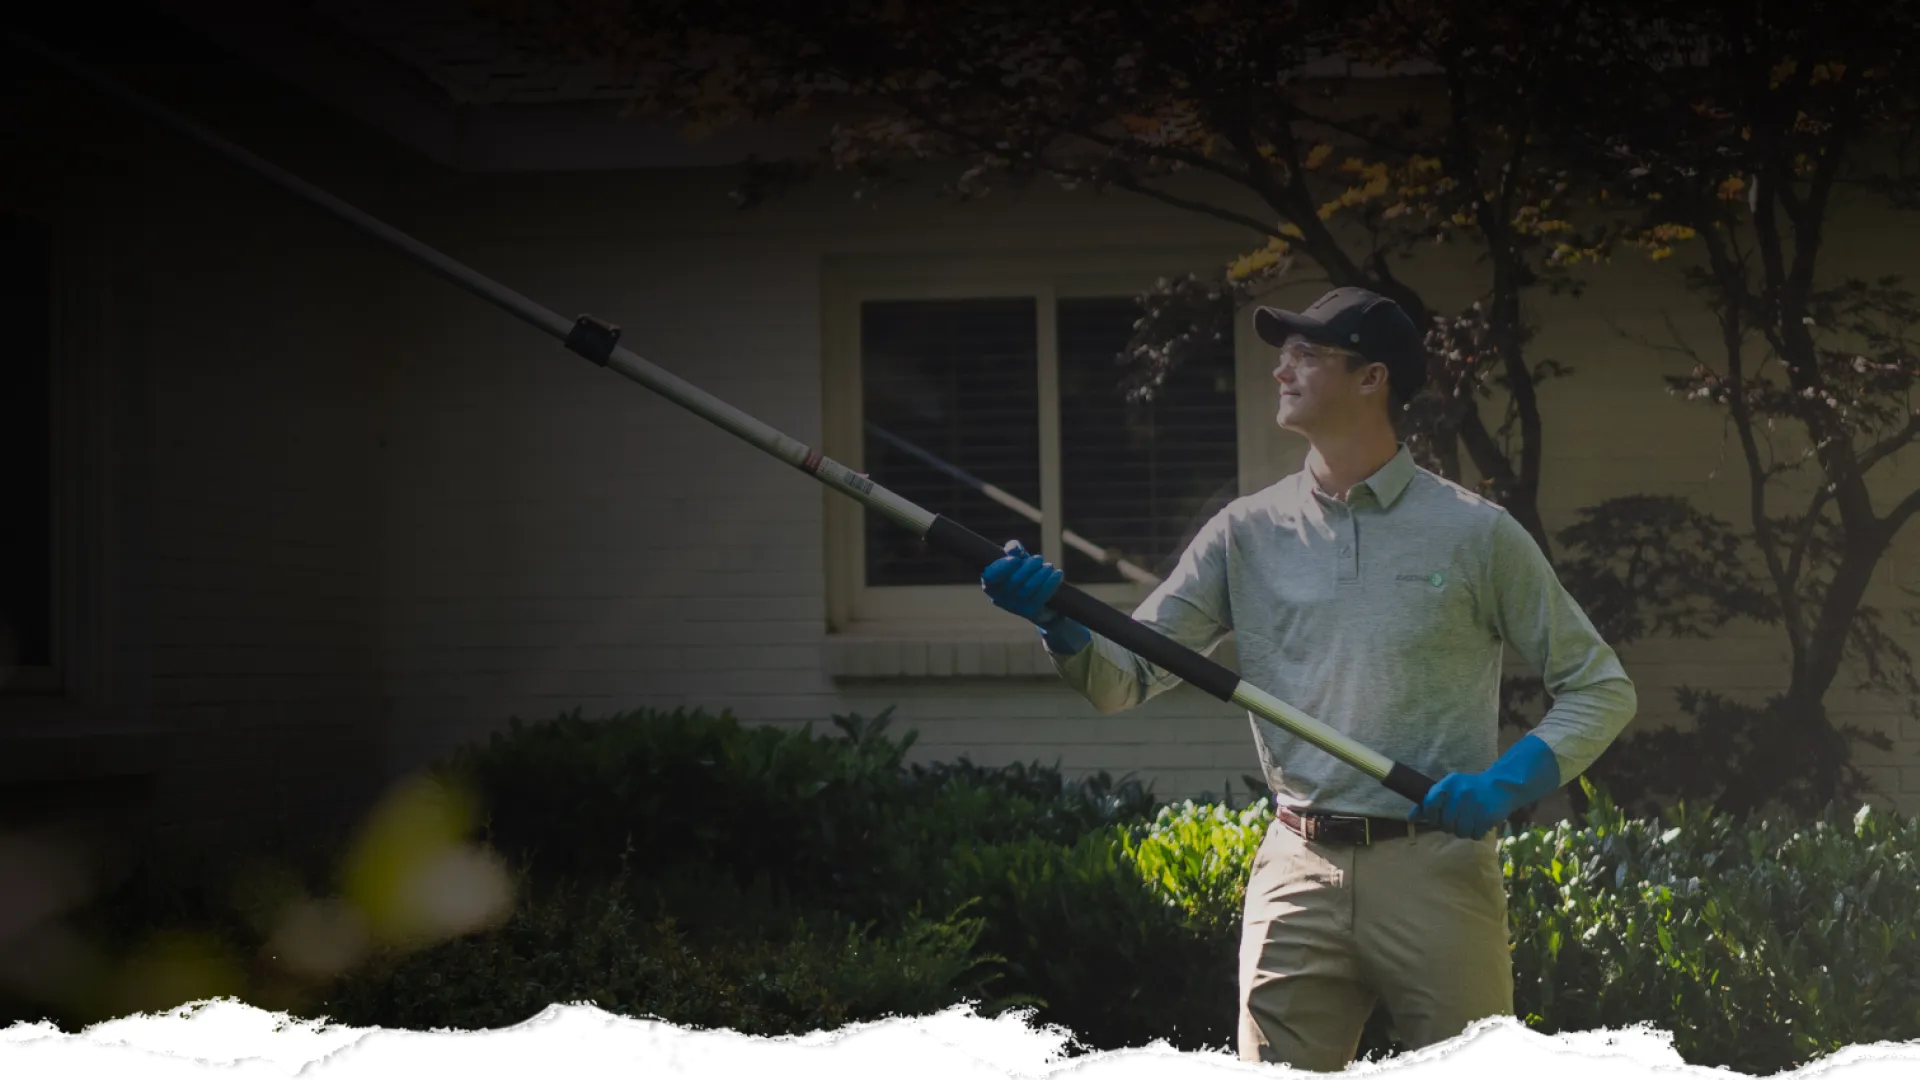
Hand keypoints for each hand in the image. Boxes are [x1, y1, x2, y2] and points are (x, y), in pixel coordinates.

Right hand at [980, 541, 1063, 622]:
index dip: (1002, 567)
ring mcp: (1015, 607)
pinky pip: (1041, 596)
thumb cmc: (1023, 573)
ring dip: (1041, 574)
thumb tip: (1013, 549)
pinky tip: (1058, 573)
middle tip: (1039, 558)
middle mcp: (1000, 598)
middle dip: (1029, 566)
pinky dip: (1051, 583)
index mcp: (991, 584)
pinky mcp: (1030, 611)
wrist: (1039, 599)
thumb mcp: (1017, 558)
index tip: (1015, 559)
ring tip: (1049, 566)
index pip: (990, 576)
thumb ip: (1013, 549)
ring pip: (1028, 588)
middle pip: (1014, 580)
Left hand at [1408, 734, 1559, 838]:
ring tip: (1470, 821)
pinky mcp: (1487, 816)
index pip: (1429, 804)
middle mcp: (1460, 793)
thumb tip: (1412, 818)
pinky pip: (1474, 835)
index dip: (1431, 815)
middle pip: (1444, 823)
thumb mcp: (1451, 788)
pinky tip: (1480, 823)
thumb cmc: (1472, 788)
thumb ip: (1431, 801)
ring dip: (1463, 830)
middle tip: (1458, 818)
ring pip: (1459, 831)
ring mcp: (1474, 805)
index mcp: (1449, 784)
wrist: (1502, 786)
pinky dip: (1476, 832)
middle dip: (1449, 824)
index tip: (1436, 817)